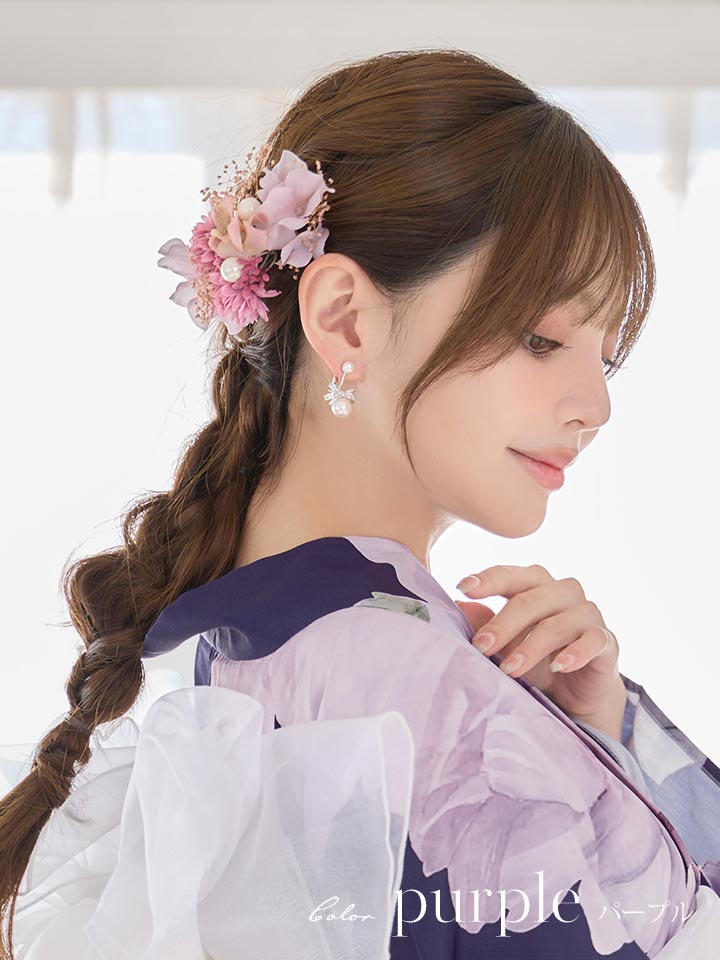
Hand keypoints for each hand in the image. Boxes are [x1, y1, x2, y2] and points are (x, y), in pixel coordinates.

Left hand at [455, 564, 624, 726]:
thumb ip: (485, 623)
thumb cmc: (536, 659)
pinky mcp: (607, 640)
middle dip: (503, 624)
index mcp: (536, 585)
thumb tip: (456, 605)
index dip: (488, 579)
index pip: (511, 575)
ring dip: (531, 646)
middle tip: (480, 646)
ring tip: (510, 668)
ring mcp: (588, 614)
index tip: (463, 587)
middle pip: (530, 599)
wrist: (576, 693)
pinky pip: (593, 640)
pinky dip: (575, 653)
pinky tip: (558, 666)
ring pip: (557, 622)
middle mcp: (563, 592)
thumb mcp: (506, 644)